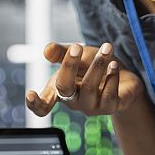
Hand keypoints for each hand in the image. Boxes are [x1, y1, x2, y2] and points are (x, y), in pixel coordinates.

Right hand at [26, 42, 143, 117]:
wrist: (124, 80)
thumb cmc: (92, 67)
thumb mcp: (76, 56)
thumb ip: (60, 52)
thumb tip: (47, 50)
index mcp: (59, 91)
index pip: (43, 103)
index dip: (35, 103)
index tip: (30, 94)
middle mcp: (73, 101)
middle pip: (64, 87)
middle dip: (69, 65)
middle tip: (77, 46)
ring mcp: (91, 107)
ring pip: (89, 88)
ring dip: (97, 65)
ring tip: (106, 48)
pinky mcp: (111, 107)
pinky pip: (109, 93)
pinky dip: (111, 76)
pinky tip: (114, 65)